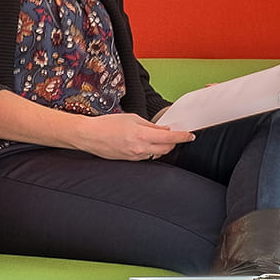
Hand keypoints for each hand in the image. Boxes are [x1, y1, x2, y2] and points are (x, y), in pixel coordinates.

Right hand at [71, 112, 193, 161]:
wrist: (88, 136)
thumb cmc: (106, 124)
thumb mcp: (131, 118)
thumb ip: (150, 125)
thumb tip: (164, 129)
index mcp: (141, 135)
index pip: (170, 138)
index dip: (183, 137)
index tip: (190, 135)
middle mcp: (140, 148)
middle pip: (167, 148)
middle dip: (173, 141)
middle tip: (174, 134)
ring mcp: (135, 156)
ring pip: (158, 153)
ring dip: (162, 146)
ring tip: (158, 138)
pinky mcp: (130, 160)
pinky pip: (147, 156)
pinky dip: (152, 150)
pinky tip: (147, 143)